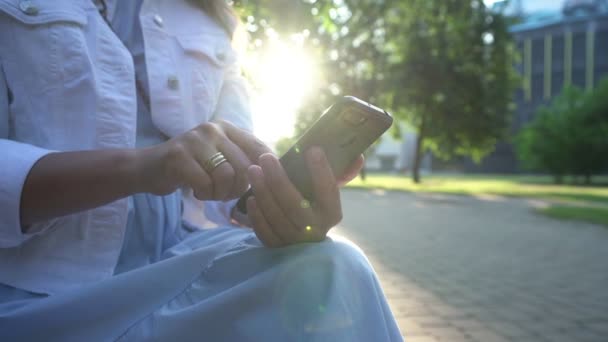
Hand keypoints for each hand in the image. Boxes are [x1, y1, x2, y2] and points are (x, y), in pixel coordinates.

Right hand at [135, 120, 270, 200]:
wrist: (149, 168)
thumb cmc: (190, 167)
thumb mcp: (218, 156)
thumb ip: (242, 159)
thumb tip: (275, 172)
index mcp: (227, 128)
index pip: (260, 148)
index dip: (266, 171)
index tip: (262, 187)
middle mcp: (213, 129)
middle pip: (245, 166)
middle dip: (239, 188)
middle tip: (225, 194)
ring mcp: (195, 140)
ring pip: (227, 175)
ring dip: (221, 193)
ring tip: (210, 192)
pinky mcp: (179, 156)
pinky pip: (206, 183)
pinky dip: (204, 194)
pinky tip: (196, 191)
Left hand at [245, 147, 363, 246]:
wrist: (304, 240)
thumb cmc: (314, 204)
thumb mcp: (327, 191)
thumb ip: (342, 173)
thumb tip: (358, 156)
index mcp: (332, 213)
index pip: (329, 191)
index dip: (322, 171)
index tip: (312, 149)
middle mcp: (316, 230)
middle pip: (295, 205)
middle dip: (279, 179)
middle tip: (266, 157)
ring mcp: (296, 242)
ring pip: (277, 217)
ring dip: (263, 192)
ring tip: (253, 170)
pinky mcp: (278, 249)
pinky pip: (265, 232)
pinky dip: (257, 215)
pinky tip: (251, 197)